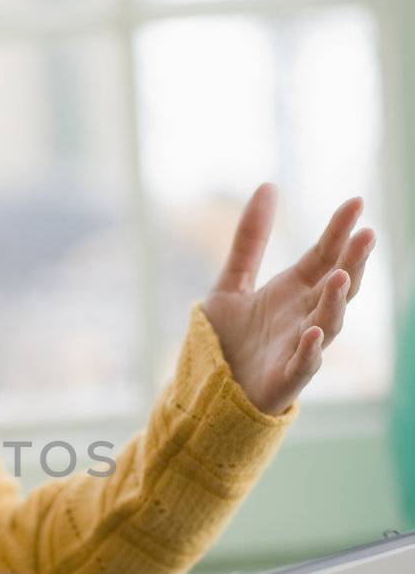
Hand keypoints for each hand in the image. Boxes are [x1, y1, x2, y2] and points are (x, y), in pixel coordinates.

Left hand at [200, 185, 375, 415]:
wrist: (207, 389)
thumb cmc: (227, 339)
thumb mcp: (232, 281)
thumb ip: (250, 239)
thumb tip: (268, 185)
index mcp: (295, 292)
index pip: (325, 256)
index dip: (340, 231)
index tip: (355, 202)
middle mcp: (304, 316)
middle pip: (337, 286)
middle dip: (353, 262)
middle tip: (367, 235)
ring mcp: (298, 348)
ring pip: (329, 323)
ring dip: (337, 302)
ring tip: (342, 277)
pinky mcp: (285, 379)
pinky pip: (303, 365)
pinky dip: (310, 350)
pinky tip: (313, 331)